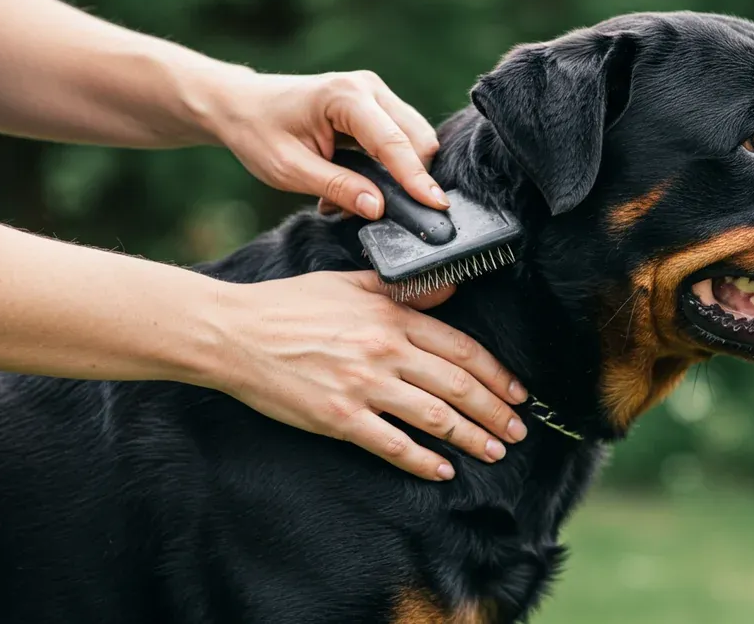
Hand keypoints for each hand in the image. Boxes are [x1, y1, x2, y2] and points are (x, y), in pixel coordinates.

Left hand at [206, 70, 448, 218]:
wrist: (241, 105)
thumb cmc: (258, 133)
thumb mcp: (289, 170)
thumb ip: (337, 188)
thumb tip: (379, 209)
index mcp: (345, 97)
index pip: (394, 143)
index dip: (417, 178)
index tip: (437, 206)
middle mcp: (369, 88)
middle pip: (417, 138)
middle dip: (414, 177)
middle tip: (389, 214)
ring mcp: (376, 94)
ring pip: (415, 139)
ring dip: (401, 174)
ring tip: (361, 198)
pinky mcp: (377, 107)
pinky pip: (401, 139)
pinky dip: (391, 166)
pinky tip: (361, 183)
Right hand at [209, 270, 528, 480]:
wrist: (236, 333)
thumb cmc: (289, 306)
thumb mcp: (350, 283)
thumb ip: (403, 288)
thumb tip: (450, 287)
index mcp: (391, 316)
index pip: (462, 349)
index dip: (496, 375)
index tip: (517, 393)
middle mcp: (386, 350)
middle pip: (458, 386)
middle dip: (495, 413)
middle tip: (517, 432)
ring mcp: (364, 386)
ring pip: (435, 417)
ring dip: (472, 438)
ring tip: (494, 452)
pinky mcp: (340, 418)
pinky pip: (393, 444)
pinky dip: (423, 461)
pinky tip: (443, 470)